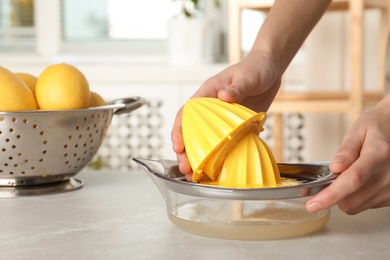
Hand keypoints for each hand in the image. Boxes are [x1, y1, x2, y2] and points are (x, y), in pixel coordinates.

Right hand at [171, 51, 281, 177]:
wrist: (270, 71)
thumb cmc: (255, 68)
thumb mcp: (247, 76)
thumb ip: (236, 87)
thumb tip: (224, 97)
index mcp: (207, 94)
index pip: (186, 113)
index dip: (179, 131)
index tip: (179, 147)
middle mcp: (211, 109)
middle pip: (191, 132)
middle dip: (186, 152)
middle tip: (187, 169)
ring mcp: (222, 119)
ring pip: (205, 141)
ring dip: (200, 158)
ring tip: (197, 176)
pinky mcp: (234, 127)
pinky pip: (223, 143)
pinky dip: (219, 157)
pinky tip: (218, 170)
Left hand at [306, 98, 389, 213]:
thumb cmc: (378, 127)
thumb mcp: (359, 130)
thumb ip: (346, 150)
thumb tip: (334, 168)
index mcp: (379, 154)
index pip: (352, 180)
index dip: (331, 195)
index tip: (313, 204)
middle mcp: (389, 175)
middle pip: (351, 200)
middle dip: (334, 194)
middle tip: (332, 177)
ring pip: (356, 206)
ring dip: (345, 196)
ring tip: (351, 174)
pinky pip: (366, 205)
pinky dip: (357, 196)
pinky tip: (362, 180)